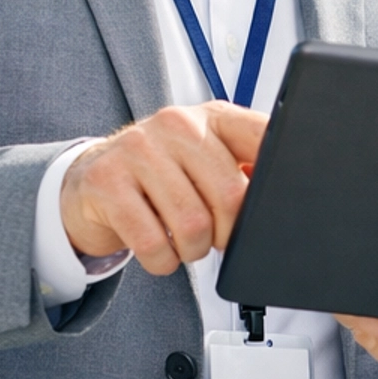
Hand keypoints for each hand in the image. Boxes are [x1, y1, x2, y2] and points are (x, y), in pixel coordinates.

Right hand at [61, 101, 267, 275]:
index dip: (274, 181)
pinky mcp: (107, 182)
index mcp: (211, 117)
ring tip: (184, 241)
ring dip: (194, 250)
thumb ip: (247, 168)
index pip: (263, 138)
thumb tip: (286, 195)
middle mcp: (176, 124)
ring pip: (193, 225)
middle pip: (231, 196)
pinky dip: (163, 261)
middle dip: (228, 233)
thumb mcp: (207, 161)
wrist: (91, 180)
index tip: (268, 205)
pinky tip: (159, 248)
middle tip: (214, 235)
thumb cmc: (160, 176)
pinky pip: (154, 244)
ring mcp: (138, 149)